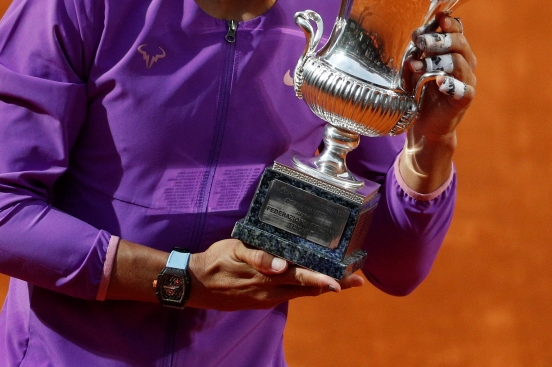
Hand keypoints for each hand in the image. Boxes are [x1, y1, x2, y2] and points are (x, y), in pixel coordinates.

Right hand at [187, 239, 363, 310]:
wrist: (195, 284)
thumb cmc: (216, 261)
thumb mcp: (235, 250)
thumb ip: (258, 255)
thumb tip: (280, 265)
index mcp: (268, 276)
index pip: (303, 278)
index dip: (326, 279)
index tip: (346, 280)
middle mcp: (270, 291)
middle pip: (308, 288)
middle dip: (333, 284)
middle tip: (357, 281)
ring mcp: (266, 298)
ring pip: (300, 292)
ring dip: (321, 287)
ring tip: (344, 281)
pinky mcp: (261, 300)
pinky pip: (288, 294)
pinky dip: (304, 288)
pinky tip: (314, 282)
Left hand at [402, 14, 476, 192]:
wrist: (424, 123)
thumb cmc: (419, 90)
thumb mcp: (414, 65)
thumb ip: (416, 51)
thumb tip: (414, 36)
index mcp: (454, 51)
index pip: (457, 30)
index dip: (449, 23)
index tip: (437, 18)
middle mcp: (465, 63)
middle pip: (460, 43)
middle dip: (440, 40)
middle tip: (420, 43)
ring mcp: (466, 82)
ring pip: (460, 63)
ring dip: (436, 62)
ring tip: (416, 67)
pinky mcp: (463, 101)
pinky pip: (464, 90)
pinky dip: (451, 84)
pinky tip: (439, 82)